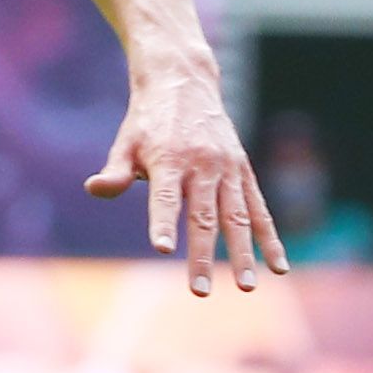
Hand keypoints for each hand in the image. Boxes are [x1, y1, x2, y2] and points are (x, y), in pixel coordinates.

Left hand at [88, 67, 287, 294]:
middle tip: (198, 291)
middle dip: (202, 255)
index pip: (165, 196)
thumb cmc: (147, 120)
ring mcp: (228, 169)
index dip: (162, 222)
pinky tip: (278, 267)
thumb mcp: (125, 141)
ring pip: (237, 217)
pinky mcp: (243, 171)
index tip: (160, 248)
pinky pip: (259, 209)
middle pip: (204, 216)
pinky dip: (268, 238)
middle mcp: (203, 165)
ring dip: (242, 254)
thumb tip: (94, 188)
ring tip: (245, 286)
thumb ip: (115, 171)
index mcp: (170, 159)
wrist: (184, 82)